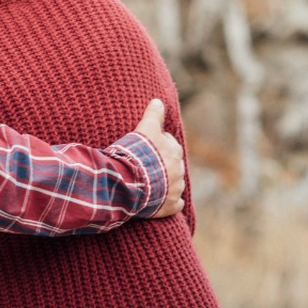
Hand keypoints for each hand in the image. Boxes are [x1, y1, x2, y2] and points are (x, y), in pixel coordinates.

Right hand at [134, 99, 184, 218]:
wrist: (128, 182)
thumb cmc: (135, 154)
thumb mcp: (144, 129)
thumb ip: (153, 115)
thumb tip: (158, 100)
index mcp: (174, 150)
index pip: (169, 143)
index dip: (157, 144)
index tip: (146, 147)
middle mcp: (179, 170)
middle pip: (172, 164)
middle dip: (163, 163)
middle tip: (146, 164)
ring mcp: (175, 189)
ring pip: (174, 184)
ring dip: (166, 183)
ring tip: (149, 183)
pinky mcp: (170, 206)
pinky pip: (175, 204)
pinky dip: (169, 203)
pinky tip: (159, 201)